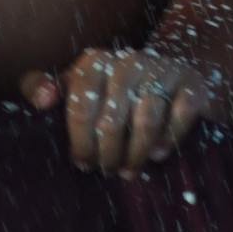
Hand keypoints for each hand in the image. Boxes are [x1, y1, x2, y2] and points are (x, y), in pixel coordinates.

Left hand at [26, 48, 223, 177]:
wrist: (168, 72)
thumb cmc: (110, 87)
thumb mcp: (75, 83)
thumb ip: (41, 86)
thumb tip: (43, 101)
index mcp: (95, 60)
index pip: (81, 106)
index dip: (80, 142)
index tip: (82, 163)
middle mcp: (129, 61)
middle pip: (112, 120)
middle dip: (107, 153)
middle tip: (106, 170)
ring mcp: (162, 70)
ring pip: (146, 121)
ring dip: (135, 153)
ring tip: (128, 170)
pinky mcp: (191, 83)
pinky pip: (180, 115)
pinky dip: (168, 138)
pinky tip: (158, 153)